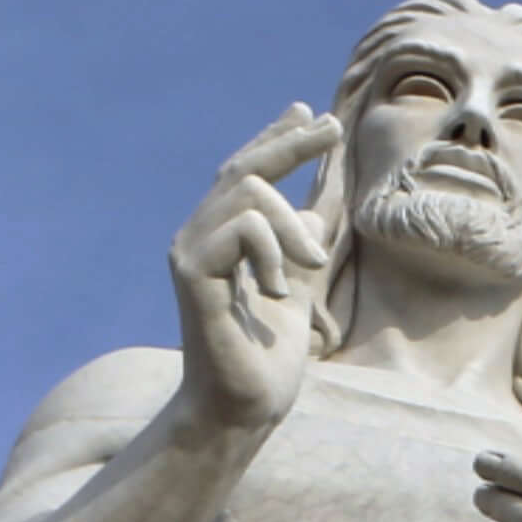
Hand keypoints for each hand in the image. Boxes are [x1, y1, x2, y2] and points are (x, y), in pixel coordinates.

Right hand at [168, 108, 339, 430]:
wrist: (246, 407)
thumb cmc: (267, 359)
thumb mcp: (296, 289)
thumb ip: (298, 248)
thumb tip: (313, 209)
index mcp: (221, 238)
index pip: (246, 172)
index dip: (278, 139)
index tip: (312, 114)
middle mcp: (197, 235)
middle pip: (245, 167)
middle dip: (291, 143)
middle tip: (332, 132)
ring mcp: (189, 250)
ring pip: (248, 191)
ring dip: (290, 225)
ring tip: (309, 266)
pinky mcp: (192, 271)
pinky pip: (242, 226)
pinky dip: (272, 251)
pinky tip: (273, 290)